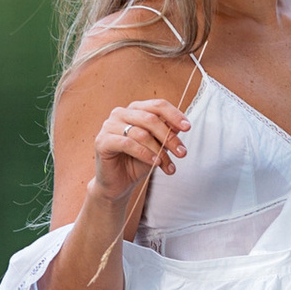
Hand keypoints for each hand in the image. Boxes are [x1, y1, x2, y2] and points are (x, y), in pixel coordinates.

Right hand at [86, 93, 190, 208]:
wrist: (119, 184)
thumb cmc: (137, 163)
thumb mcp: (157, 147)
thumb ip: (166, 134)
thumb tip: (180, 126)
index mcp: (135, 110)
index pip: (157, 105)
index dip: (174, 114)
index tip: (187, 127)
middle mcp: (121, 113)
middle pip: (151, 119)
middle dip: (169, 137)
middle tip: (182, 153)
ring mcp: (109, 126)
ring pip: (141, 133)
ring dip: (159, 150)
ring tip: (168, 164)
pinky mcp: (102, 141)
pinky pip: (128, 144)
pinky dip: (145, 154)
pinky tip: (155, 163)